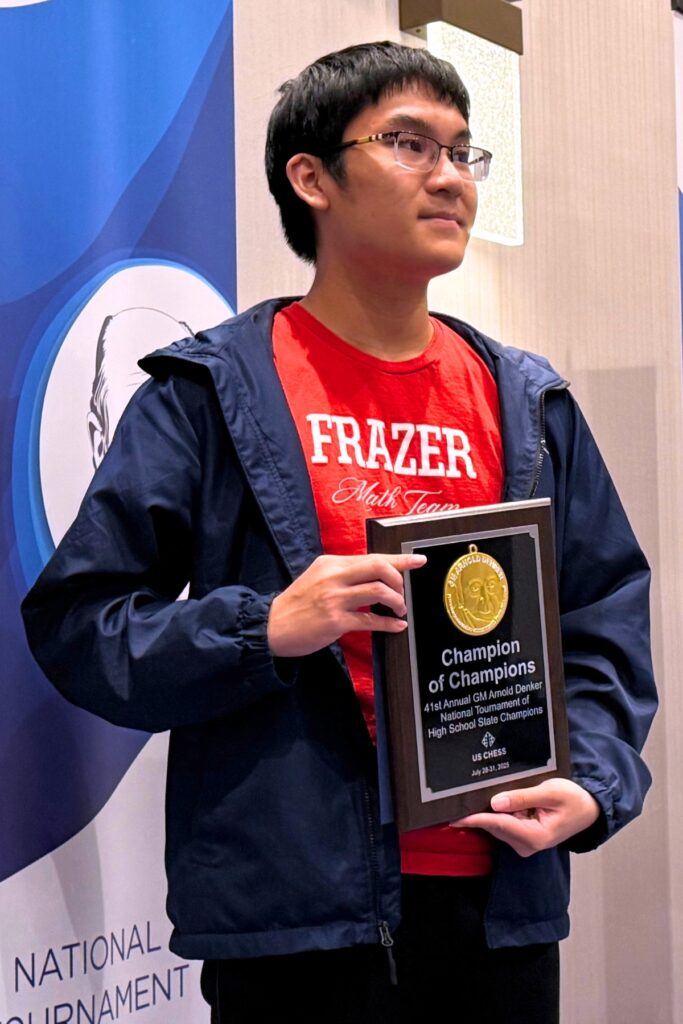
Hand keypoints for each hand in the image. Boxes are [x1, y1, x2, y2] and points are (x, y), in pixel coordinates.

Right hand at [267, 552, 425, 657]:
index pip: (372, 557)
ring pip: (378, 591)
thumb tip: (376, 575)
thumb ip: (343, 574)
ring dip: (396, 601)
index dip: (399, 559)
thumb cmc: (297, 604)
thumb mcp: (317, 578)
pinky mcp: (335, 621)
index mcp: (330, 563)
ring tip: (399, 609)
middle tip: (403, 593)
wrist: (272, 626)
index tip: (418, 560)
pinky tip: (397, 626)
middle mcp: (334, 577)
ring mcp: (334, 599)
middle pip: (379, 567)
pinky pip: (370, 621)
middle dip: (399, 579)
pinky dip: (389, 623)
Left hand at [451, 779, 599, 857]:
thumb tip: (495, 802)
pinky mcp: (523, 837)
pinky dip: (496, 813)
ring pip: (497, 825)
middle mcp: (527, 844)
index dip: (475, 819)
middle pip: (495, 826)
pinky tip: (492, 801)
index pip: (499, 825)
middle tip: (458, 798)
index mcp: (535, 836)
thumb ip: (523, 797)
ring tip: (474, 795)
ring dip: (487, 812)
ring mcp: (524, 843)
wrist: (588, 808)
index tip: (455, 816)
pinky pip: (503, 824)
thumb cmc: (573, 799)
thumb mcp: (550, 792)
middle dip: (477, 812)